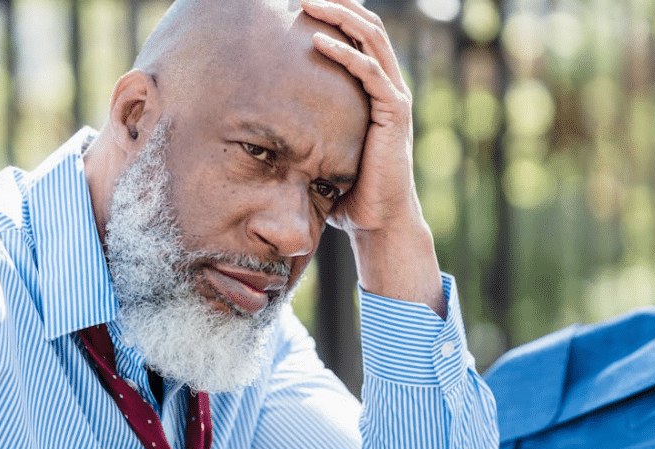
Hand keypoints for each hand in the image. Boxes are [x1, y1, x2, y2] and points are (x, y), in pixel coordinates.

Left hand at [301, 0, 446, 315]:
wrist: (377, 220)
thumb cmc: (347, 191)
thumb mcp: (321, 151)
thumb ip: (304, 132)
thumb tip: (260, 130)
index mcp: (373, 89)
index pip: (357, 36)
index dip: (334, 13)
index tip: (301, 0)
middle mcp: (388, 86)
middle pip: (366, 26)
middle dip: (337, 2)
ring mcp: (394, 97)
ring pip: (371, 39)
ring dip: (340, 16)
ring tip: (308, 1)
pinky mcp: (394, 113)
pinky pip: (370, 73)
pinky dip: (346, 54)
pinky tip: (319, 42)